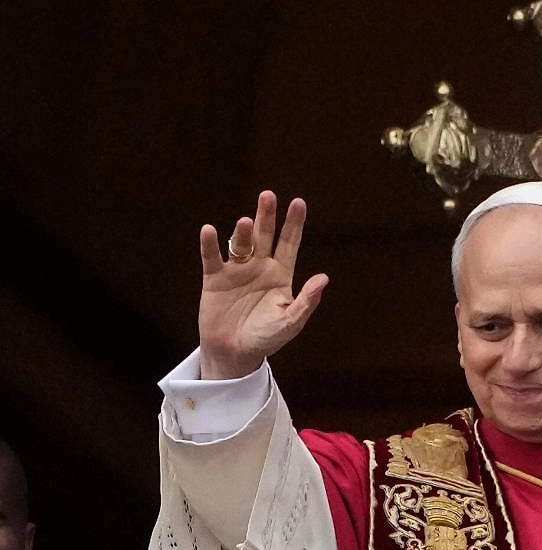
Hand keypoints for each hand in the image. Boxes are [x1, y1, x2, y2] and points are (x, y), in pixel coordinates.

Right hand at [197, 191, 328, 379]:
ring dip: (242, 232)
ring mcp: (236, 271)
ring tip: (245, 222)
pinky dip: (210, 245)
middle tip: (268, 195)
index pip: (289, 243)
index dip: (294, 224)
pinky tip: (209, 231)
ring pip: (240, 244)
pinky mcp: (214, 279)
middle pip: (264, 235)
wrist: (234, 354)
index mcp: (281, 274)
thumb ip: (306, 301)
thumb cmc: (266, 338)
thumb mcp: (290, 322)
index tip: (298, 203)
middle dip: (266, 216)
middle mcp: (259, 267)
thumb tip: (323, 279)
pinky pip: (212, 258)